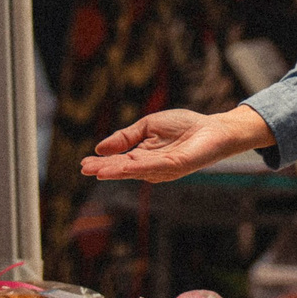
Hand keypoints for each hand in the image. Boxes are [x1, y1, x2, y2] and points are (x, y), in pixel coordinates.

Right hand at [83, 106, 273, 182]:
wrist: (213, 128)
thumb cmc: (184, 126)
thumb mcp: (148, 126)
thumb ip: (126, 136)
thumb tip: (100, 148)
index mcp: (144, 157)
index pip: (119, 161)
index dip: (102, 163)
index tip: (83, 164)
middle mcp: (152, 167)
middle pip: (124, 169)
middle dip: (105, 169)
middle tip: (85, 169)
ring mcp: (164, 168)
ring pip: (137, 170)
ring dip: (117, 171)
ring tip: (99, 171)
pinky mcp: (178, 165)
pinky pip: (156, 166)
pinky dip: (139, 167)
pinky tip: (125, 166)